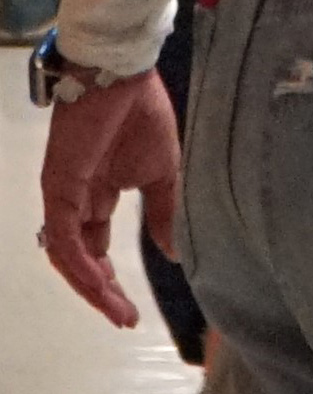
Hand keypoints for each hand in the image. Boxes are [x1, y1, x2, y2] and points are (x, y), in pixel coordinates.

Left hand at [36, 67, 182, 330]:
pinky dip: (79, 264)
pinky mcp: (58, 190)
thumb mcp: (163, 172)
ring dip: (89, 286)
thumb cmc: (142, 114)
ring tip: (115, 309)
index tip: (132, 310)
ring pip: (67, 256)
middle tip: (124, 318)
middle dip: (100, 292)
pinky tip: (100, 282)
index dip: (110, 280)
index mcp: (100, 195)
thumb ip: (164, 212)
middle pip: (80, 260)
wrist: (124, 75)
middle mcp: (76, 202)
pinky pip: (63, 237)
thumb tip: (173, 252)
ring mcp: (64, 198)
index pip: (97, 248)